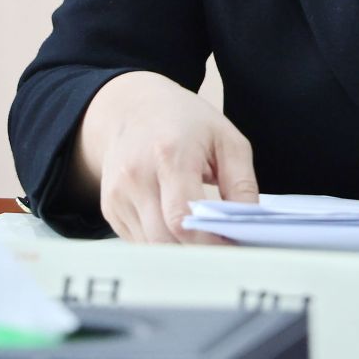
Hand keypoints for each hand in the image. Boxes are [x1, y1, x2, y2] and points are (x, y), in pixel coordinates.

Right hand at [73, 70, 257, 244]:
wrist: (132, 106)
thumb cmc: (183, 120)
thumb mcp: (225, 138)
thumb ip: (242, 183)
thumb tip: (248, 223)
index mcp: (169, 156)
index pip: (182, 218)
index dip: (209, 242)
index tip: (232, 246)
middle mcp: (136, 177)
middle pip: (165, 239)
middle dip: (197, 252)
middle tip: (222, 248)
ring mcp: (117, 195)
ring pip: (151, 247)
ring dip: (180, 251)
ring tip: (203, 237)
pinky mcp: (110, 208)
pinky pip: (139, 241)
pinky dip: (162, 242)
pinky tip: (177, 227)